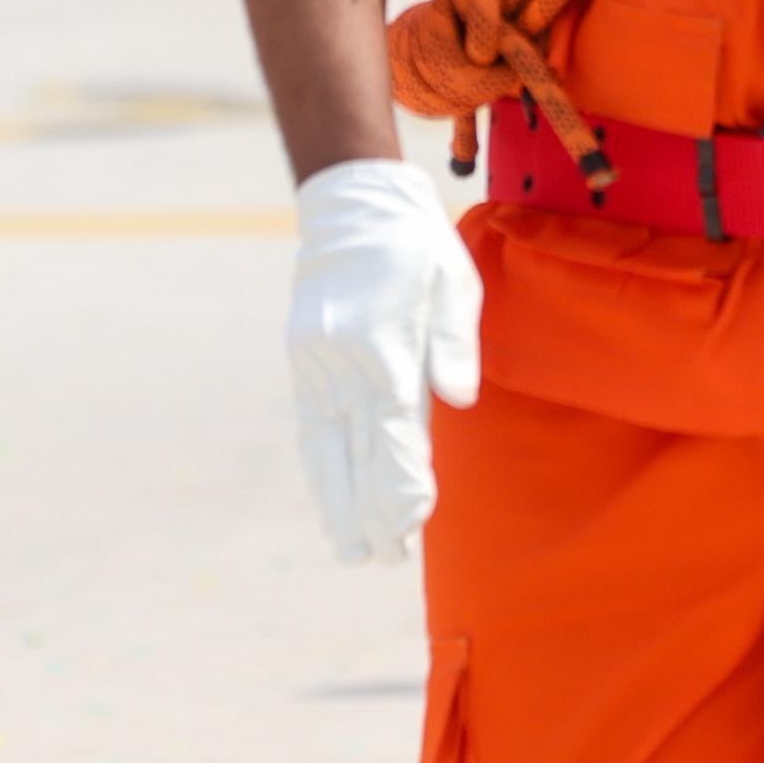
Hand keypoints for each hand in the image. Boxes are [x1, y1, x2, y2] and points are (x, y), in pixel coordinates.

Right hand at [286, 158, 481, 562]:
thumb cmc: (418, 246)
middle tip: (384, 558)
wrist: (353, 204)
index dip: (401, 479)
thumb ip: (455, 343)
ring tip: (351, 548)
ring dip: (337, 499)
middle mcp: (344, 359)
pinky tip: (330, 499)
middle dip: (370, 508)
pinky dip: (320, 467)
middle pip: (356, 448)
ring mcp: (316, 361)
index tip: (411, 522)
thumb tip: (460, 398)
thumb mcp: (454, 281)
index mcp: (386, 342)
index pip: (393, 426)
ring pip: (325, 446)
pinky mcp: (303, 359)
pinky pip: (312, 425)